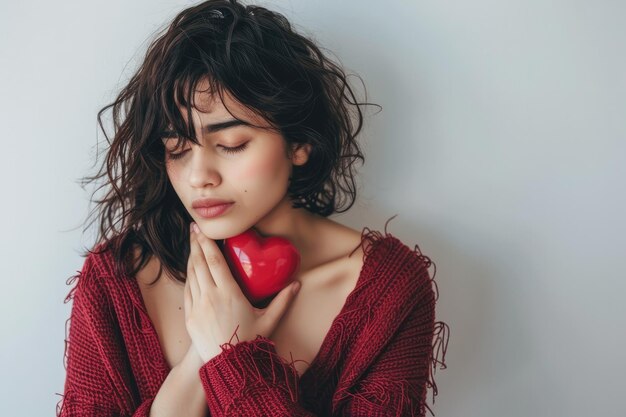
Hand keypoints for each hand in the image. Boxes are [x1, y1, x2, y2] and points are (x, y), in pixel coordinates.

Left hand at [184, 222, 300, 362]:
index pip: (215, 261)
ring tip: (192, 243)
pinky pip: (188, 290)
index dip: (208, 243)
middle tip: (195, 228)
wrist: (228, 367)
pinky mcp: (190, 316)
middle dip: (196, 244)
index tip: (204, 230)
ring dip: (191, 257)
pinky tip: (191, 268)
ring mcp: (198, 306)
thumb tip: (297, 284)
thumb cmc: (251, 343)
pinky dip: (188, 276)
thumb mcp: (269, 321)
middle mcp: (210, 297)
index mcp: (229, 294)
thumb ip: (283, 300)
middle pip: (200, 263)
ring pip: (191, 275)